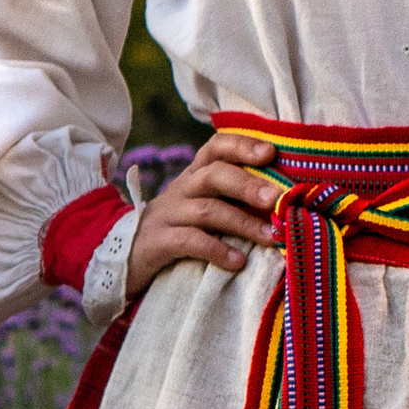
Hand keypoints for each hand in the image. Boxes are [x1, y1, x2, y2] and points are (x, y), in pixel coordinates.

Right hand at [125, 130, 283, 289]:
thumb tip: (286, 205)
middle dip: (249, 185)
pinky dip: (217, 251)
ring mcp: (168, 215)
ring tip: (270, 236)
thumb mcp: (203, 209)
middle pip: (214, 175)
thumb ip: (235, 201)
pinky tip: (238, 262)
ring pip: (207, 210)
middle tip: (277, 200)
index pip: (217, 148)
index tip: (271, 152)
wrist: (122, 255)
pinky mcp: (158, 242)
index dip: (243, 146)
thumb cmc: (179, 231)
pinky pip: (190, 241)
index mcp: (194, 176)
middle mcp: (181, 189)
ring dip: (243, 223)